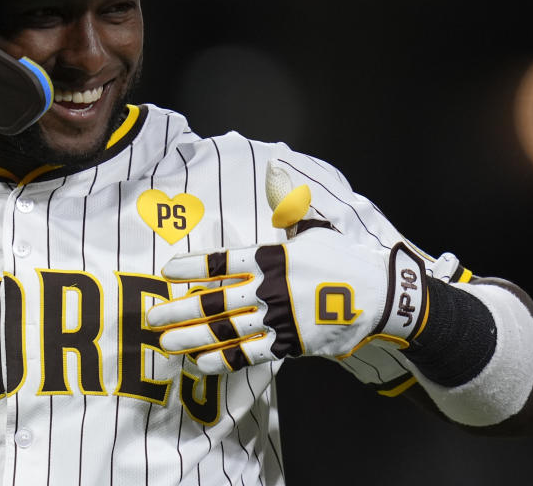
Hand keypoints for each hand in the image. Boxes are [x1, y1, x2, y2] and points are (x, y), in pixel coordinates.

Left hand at [146, 161, 429, 373]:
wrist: (381, 298)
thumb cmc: (343, 259)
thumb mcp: (315, 226)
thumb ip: (288, 201)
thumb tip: (275, 167)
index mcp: (272, 257)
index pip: (223, 261)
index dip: (193, 266)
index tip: (167, 270)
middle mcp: (270, 289)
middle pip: (216, 300)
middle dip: (180, 309)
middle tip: (151, 316)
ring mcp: (278, 319)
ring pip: (227, 330)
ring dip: (193, 337)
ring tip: (165, 343)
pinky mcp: (290, 345)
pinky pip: (249, 355)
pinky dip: (223, 360)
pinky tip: (199, 363)